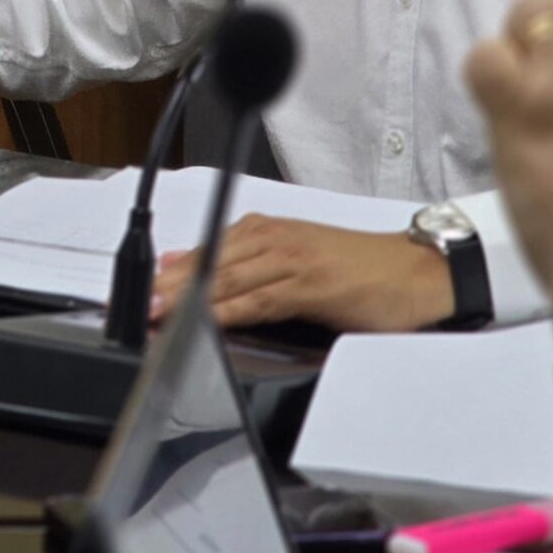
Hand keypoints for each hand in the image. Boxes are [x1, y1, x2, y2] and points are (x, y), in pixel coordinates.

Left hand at [151, 216, 453, 332]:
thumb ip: (244, 263)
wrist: (416, 272)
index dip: (169, 273)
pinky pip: (262, 298)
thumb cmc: (360, 270)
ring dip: (189, 297)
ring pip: (230, 278)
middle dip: (169, 286)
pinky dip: (230, 310)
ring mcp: (293, 261)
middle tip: (135, 306)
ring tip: (157, 313)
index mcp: (268, 232)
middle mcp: (275, 240)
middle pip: (210, 264)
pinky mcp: (313, 286)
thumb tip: (186, 269)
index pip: (206, 251)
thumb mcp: (297, 259)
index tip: (138, 292)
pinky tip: (206, 321)